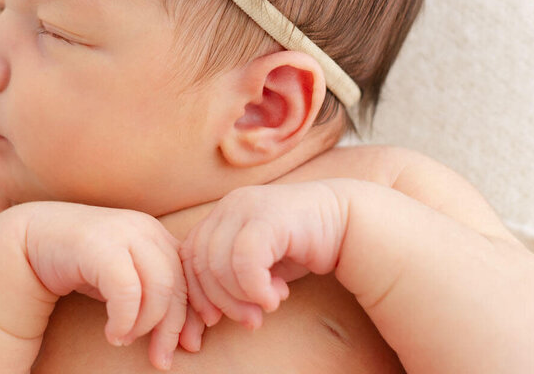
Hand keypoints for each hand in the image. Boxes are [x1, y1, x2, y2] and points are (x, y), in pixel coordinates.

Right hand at [22, 203, 200, 369]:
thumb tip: (189, 338)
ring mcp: (124, 233)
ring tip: (124, 340)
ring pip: (159, 288)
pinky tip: (112, 334)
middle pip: (177, 286)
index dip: (195, 314)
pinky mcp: (100, 245)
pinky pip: (128, 291)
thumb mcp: (125, 278)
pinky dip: (125, 320)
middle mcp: (146, 229)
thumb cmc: (83, 263)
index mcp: (158, 235)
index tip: (191, 345)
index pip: (190, 278)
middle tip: (161, 359)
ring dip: (145, 325)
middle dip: (172, 328)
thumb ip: (153, 297)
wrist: (32, 239)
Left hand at [179, 181, 348, 329]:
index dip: (194, 296)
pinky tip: (276, 296)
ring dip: (241, 298)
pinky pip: (245, 260)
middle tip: (249, 322)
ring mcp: (247, 206)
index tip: (209, 325)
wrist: (346, 224)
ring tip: (267, 307)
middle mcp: (229, 206)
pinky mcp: (268, 215)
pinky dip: (255, 288)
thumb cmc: (299, 248)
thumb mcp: (256, 268)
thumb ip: (228, 286)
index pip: (187, 259)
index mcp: (220, 216)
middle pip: (200, 264)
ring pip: (219, 264)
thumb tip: (198, 325)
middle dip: (219, 302)